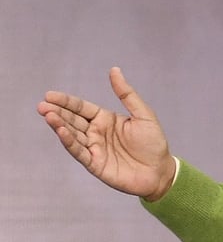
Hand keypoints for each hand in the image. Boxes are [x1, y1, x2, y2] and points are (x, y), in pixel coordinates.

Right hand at [37, 67, 176, 200]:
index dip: (66, 102)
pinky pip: (79, 152)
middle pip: (73, 120)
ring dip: (59, 125)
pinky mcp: (95, 164)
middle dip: (57, 112)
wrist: (161, 172)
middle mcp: (96, 133)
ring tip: (48, 116)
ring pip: (72, 135)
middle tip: (42, 105)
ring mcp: (94, 149)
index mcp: (105, 120)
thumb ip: (127, 94)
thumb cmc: (154, 143)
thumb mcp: (144, 115)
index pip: (81, 108)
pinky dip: (69, 142)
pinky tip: (61, 131)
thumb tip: (114, 70)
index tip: (50, 95)